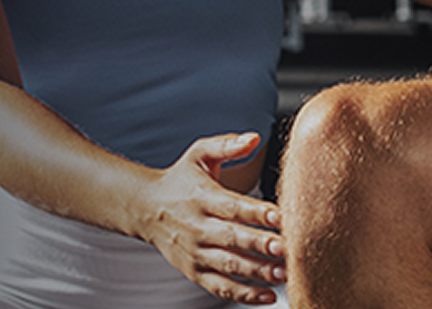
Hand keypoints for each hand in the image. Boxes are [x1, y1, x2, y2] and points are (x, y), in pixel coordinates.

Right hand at [139, 132, 285, 304]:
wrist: (145, 208)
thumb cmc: (181, 178)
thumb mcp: (199, 154)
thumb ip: (227, 145)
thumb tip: (254, 137)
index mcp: (202, 198)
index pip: (233, 206)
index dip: (257, 212)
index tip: (281, 217)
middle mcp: (198, 228)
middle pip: (232, 239)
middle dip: (259, 245)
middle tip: (286, 249)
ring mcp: (195, 253)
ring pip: (228, 266)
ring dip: (257, 272)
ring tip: (284, 273)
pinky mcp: (194, 272)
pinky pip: (219, 287)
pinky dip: (243, 295)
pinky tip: (268, 296)